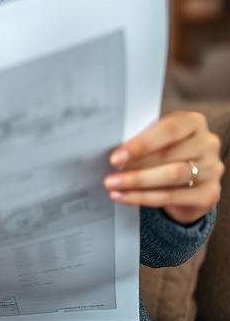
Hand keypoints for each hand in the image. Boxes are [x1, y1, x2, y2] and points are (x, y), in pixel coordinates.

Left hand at [106, 110, 223, 224]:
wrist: (186, 181)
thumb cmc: (164, 151)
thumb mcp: (155, 139)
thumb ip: (140, 140)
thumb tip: (113, 153)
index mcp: (193, 122)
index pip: (169, 130)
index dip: (141, 144)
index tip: (116, 157)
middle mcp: (207, 144)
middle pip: (169, 155)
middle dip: (135, 166)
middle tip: (109, 176)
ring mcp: (212, 170)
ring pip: (172, 176)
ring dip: (137, 182)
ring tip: (113, 186)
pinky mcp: (209, 194)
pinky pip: (174, 197)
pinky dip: (145, 198)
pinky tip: (124, 197)